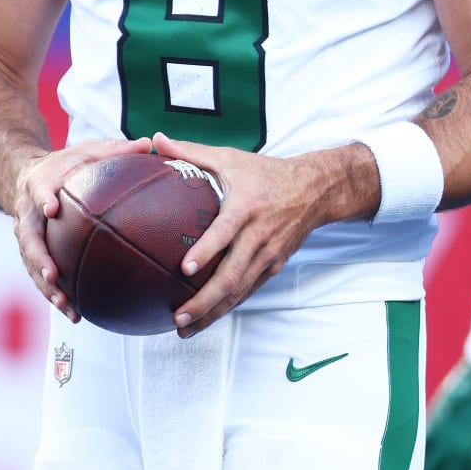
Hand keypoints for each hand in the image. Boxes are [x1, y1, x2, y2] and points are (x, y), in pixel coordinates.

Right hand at [12, 135, 152, 320]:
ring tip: (66, 304)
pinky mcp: (33, 253)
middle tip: (54, 274)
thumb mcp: (89, 150)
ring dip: (46, 287)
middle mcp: (28, 213)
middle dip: (39, 258)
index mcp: (40, 183)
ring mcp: (27, 236)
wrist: (27, 177)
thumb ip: (116, 148)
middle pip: (29, 239)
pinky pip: (42, 276)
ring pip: (32, 265)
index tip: (51, 208)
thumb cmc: (67, 164)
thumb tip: (151, 143)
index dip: (43, 199)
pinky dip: (56, 294)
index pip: (39, 191)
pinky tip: (76, 313)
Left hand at [150, 131, 330, 335]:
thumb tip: (155, 140)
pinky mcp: (274, 265)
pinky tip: (207, 318)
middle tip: (178, 316)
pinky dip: (228, 307)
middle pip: (232, 275)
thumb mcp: (231, 157)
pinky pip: (249, 290)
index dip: (207, 251)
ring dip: (213, 313)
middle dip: (204, 301)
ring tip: (184, 328)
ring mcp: (269, 254)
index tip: (184, 269)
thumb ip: (191, 151)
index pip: (226, 232)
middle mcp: (259, 235)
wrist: (314, 189)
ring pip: (240, 291)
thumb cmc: (266, 172)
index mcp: (247, 207)